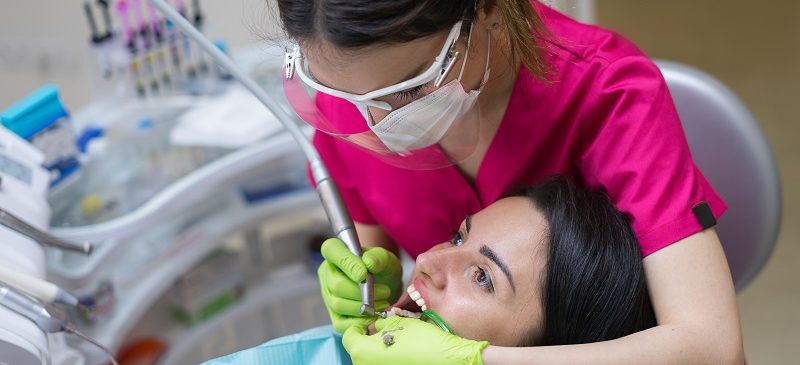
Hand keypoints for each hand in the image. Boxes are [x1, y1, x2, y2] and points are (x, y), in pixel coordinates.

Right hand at [318, 238, 402, 332]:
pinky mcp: (334, 315)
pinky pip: (340, 323)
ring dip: (364, 307)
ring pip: (338, 304)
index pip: (332, 250)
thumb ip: (378, 257)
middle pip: (336, 285)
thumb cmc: (383, 268)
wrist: (388, 286)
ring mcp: (328, 295)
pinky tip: (373, 316)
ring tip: (383, 303)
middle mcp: (327, 272)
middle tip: (385, 292)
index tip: (364, 274)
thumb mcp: (386, 258)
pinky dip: (359, 322)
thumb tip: (368, 264)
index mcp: (336, 250)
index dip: (347, 263)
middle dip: (363, 292)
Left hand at [343, 316, 487, 364]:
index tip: (368, 325)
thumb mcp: (399, 323)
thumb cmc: (422, 341)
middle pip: (359, 351)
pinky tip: (403, 356)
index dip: (358, 328)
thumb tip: (375, 328)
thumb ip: (380, 323)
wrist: (445, 361)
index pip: (349, 336)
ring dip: (379, 352)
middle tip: (387, 332)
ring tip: (397, 345)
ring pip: (371, 361)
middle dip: (369, 341)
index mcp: (361, 352)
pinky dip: (388, 362)